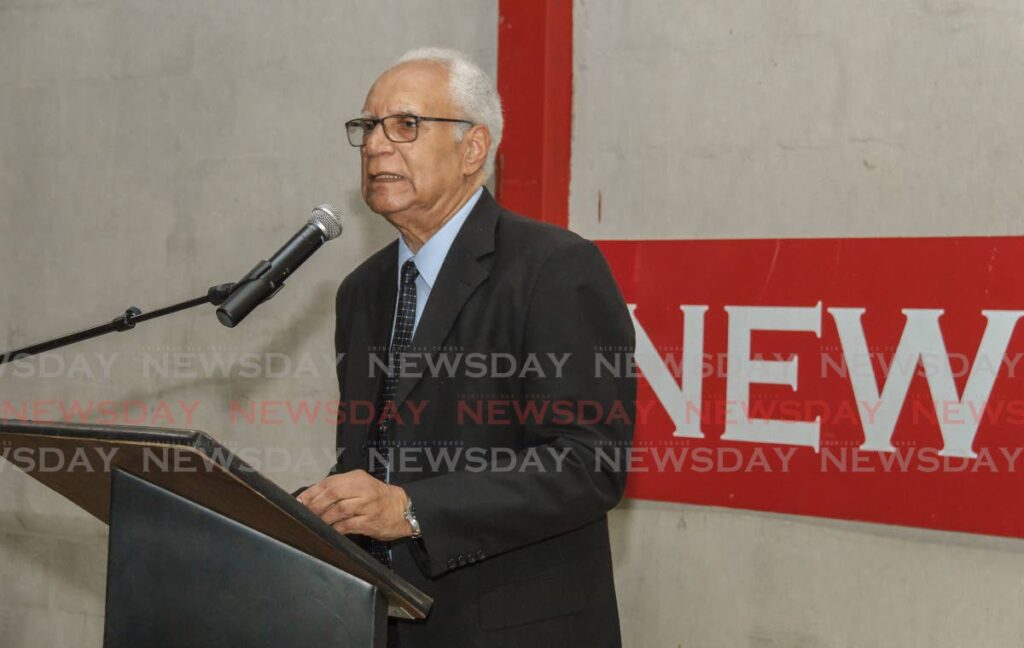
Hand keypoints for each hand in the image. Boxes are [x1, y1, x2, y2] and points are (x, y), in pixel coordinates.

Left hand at [296, 469, 412, 540]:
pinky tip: (330, 530)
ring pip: (338, 510)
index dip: (312, 492)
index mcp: (357, 478)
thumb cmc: (377, 497)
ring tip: (315, 523)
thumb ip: (341, 489)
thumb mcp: (361, 486)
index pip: (329, 482)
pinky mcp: (370, 522)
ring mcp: (367, 506)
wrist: (403, 508)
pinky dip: (335, 528)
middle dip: (315, 505)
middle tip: (305, 514)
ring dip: (323, 518)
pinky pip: (347, 526)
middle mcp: (362, 489)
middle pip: (332, 494)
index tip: (299, 501)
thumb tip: (312, 498)